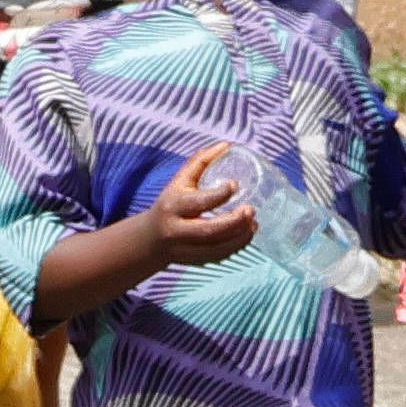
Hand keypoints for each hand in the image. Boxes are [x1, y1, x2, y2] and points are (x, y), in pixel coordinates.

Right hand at [119, 145, 254, 268]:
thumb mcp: (179, 181)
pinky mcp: (194, 261)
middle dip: (234, 222)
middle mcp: (177, 230)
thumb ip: (201, 162)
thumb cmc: (171, 203)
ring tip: (254, 225)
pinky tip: (246, 236)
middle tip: (251, 210)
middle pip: (208, 230)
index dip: (218, 195)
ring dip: (239, 238)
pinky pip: (217, 257)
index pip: (198, 202)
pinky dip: (235, 248)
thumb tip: (226, 145)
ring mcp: (185, 249)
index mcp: (173, 206)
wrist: (151, 238)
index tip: (235, 185)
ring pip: (216, 249)